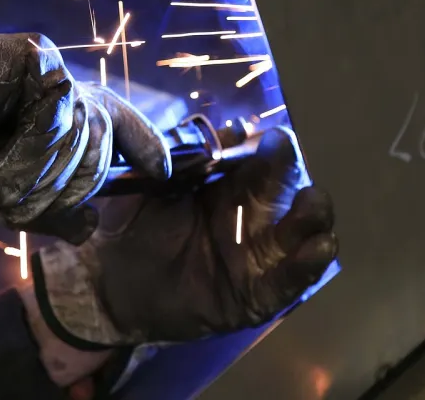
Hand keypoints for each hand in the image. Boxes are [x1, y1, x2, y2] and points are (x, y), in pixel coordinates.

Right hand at [0, 26, 170, 241]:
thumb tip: (90, 227)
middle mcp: (64, 90)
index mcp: (61, 114)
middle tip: (16, 191)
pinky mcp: (39, 57)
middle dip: (64, 184)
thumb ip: (49, 209)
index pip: (121, 126)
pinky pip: (55, 113)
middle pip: (99, 150)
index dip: (145, 148)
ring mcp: (54, 72)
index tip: (164, 172)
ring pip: (78, 139)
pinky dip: (26, 142)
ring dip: (36, 171)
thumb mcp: (4, 192)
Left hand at [33, 127, 337, 347]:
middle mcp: (252, 216)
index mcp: (230, 186)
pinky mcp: (257, 295)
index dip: (270, 145)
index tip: (265, 135)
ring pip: (304, 231)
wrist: (108, 280)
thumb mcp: (148, 181)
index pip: (263, 158)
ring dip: (314, 213)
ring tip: (311, 200)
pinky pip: (290, 280)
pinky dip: (308, 264)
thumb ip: (182, 153)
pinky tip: (315, 247)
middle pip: (290, 188)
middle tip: (283, 154)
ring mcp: (258, 255)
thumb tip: (231, 129)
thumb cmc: (129, 224)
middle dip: (293, 170)